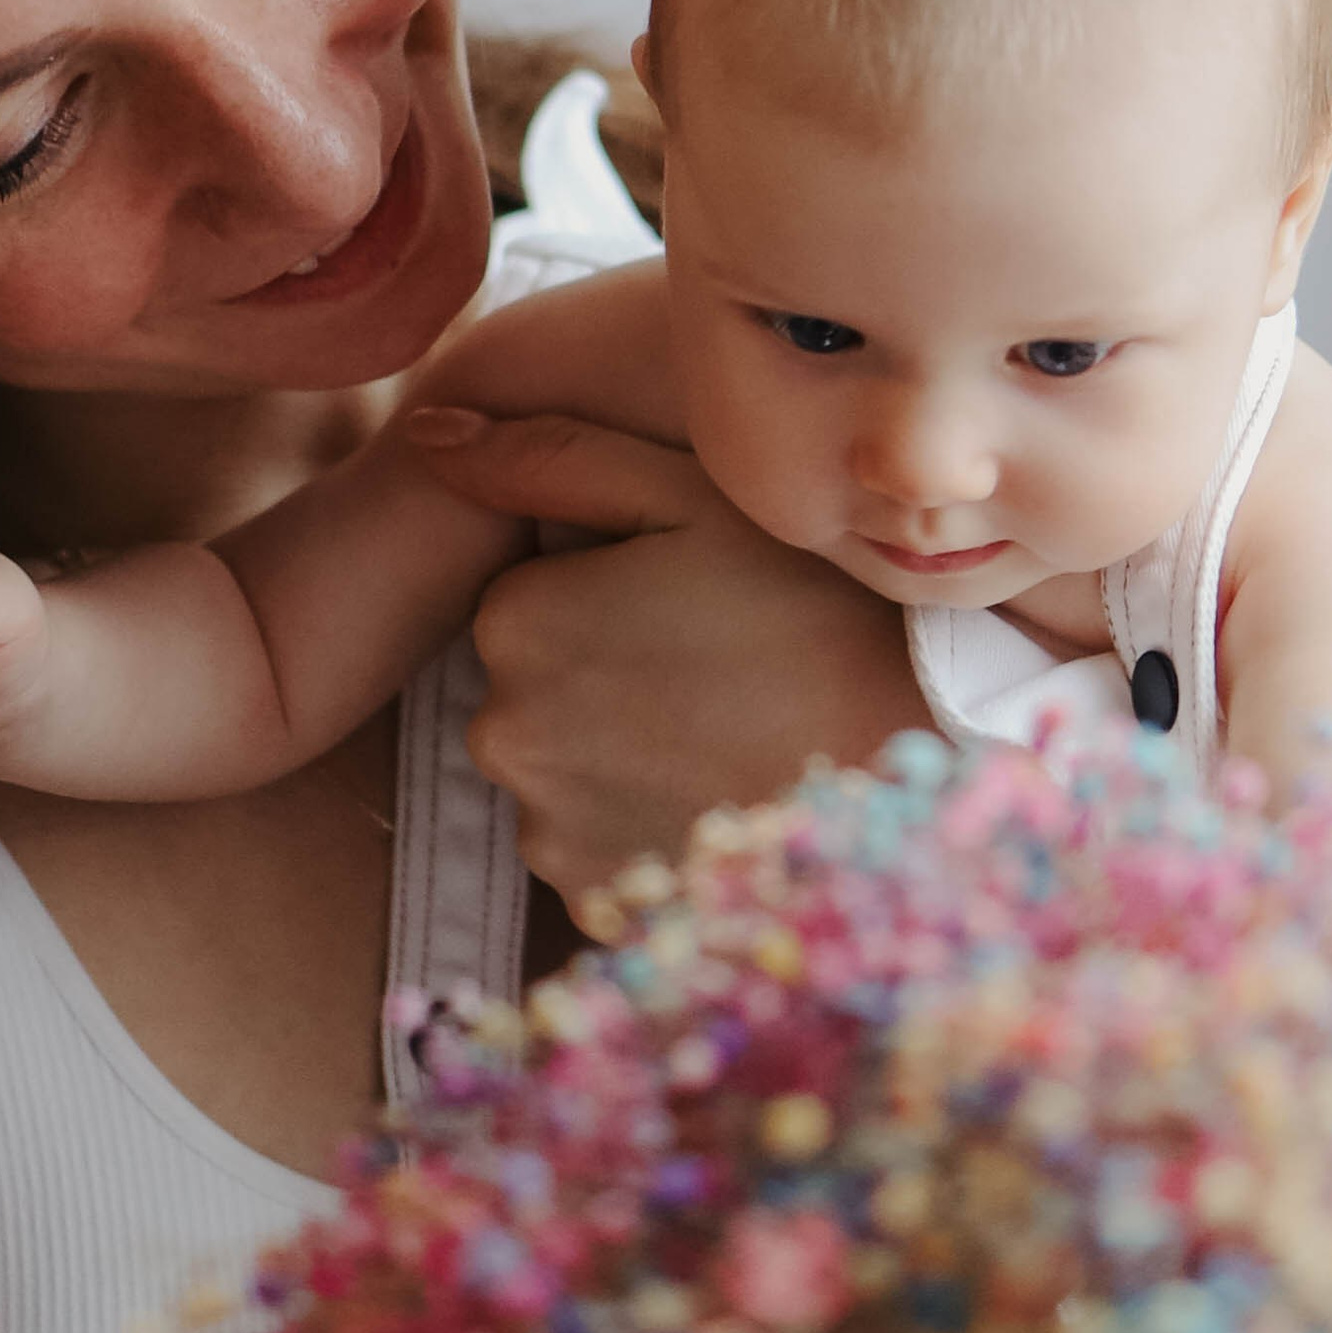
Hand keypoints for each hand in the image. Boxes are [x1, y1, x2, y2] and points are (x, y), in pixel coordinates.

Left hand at [419, 413, 927, 904]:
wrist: (907, 779)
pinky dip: (642, 821)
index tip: (691, 598)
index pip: (529, 592)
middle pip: (537, 681)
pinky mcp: (588, 902)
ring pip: (563, 764)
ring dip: (621, 748)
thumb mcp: (691, 496)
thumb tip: (424, 429)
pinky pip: (595, 843)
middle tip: (719, 661)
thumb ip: (552, 455)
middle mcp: (502, 733)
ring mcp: (544, 830)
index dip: (612, 588)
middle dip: (605, 669)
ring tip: (730, 729)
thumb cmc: (813, 614)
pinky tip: (719, 793)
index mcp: (515, 620)